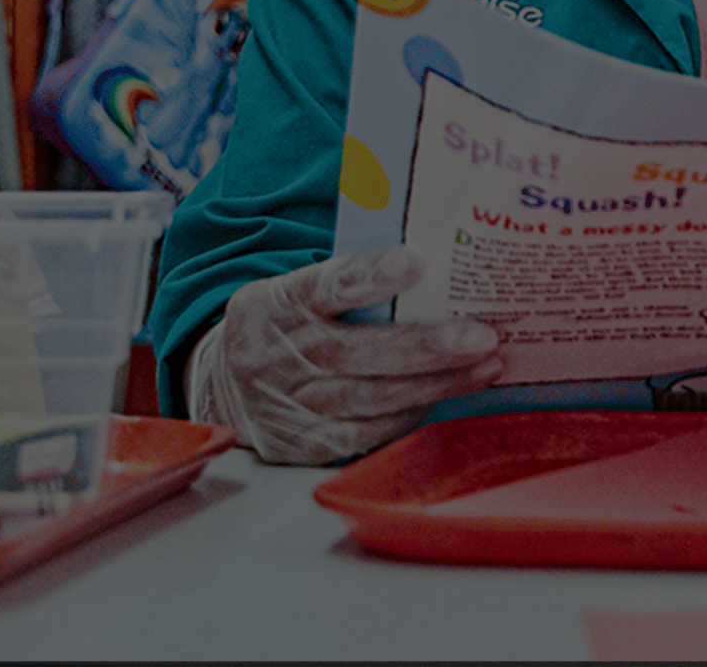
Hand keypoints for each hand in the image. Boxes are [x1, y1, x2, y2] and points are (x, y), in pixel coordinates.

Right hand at [201, 245, 501, 464]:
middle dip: (427, 346)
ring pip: (371, 399)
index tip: (416, 262)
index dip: (370, 275)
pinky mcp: (303, 445)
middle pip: (357, 352)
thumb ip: (342, 279)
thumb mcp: (291, 290)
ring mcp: (289, 406)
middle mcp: (277, 355)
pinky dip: (411, 417)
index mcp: (276, 303)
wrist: (221, 387)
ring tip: (485, 367)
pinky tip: (447, 398)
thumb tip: (424, 260)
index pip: (326, 285)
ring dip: (435, 384)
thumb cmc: (281, 326)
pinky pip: (367, 435)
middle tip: (483, 336)